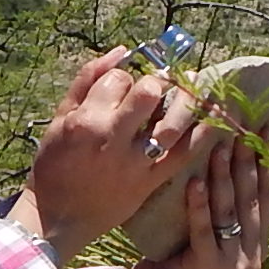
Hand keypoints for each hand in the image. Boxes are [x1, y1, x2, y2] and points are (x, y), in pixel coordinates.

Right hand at [15, 46, 199, 258]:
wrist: (59, 218)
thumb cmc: (55, 165)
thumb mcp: (60, 119)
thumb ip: (87, 81)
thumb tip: (121, 51)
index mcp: (86, 121)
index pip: (118, 80)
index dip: (125, 76)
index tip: (125, 85)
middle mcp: (113, 140)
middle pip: (148, 93)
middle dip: (160, 80)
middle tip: (164, 80)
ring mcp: (135, 163)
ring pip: (173, 123)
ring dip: (189, 99)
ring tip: (197, 83)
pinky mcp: (151, 182)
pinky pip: (184, 154)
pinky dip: (203, 133)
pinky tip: (214, 115)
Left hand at [97, 135, 268, 268]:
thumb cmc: (176, 258)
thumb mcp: (206, 230)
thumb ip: (220, 206)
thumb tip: (223, 151)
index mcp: (257, 245)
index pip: (266, 197)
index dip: (266, 163)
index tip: (264, 132)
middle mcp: (253, 256)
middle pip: (250, 200)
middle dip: (247, 162)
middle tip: (241, 131)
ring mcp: (235, 265)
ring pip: (230, 212)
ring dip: (225, 176)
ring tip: (219, 147)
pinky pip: (205, 230)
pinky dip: (200, 205)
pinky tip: (196, 182)